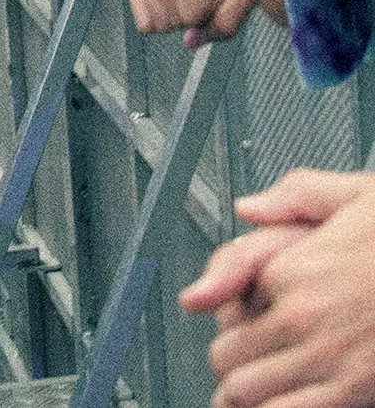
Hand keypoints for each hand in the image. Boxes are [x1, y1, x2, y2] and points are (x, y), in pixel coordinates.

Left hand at [188, 171, 374, 407]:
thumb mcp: (358, 195)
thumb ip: (295, 195)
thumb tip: (249, 209)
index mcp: (292, 265)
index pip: (227, 299)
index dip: (232, 309)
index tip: (244, 315)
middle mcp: (298, 314)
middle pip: (225, 353)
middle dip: (228, 362)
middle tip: (237, 367)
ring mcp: (323, 358)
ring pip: (244, 392)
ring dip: (239, 396)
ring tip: (245, 397)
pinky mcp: (351, 392)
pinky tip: (277, 407)